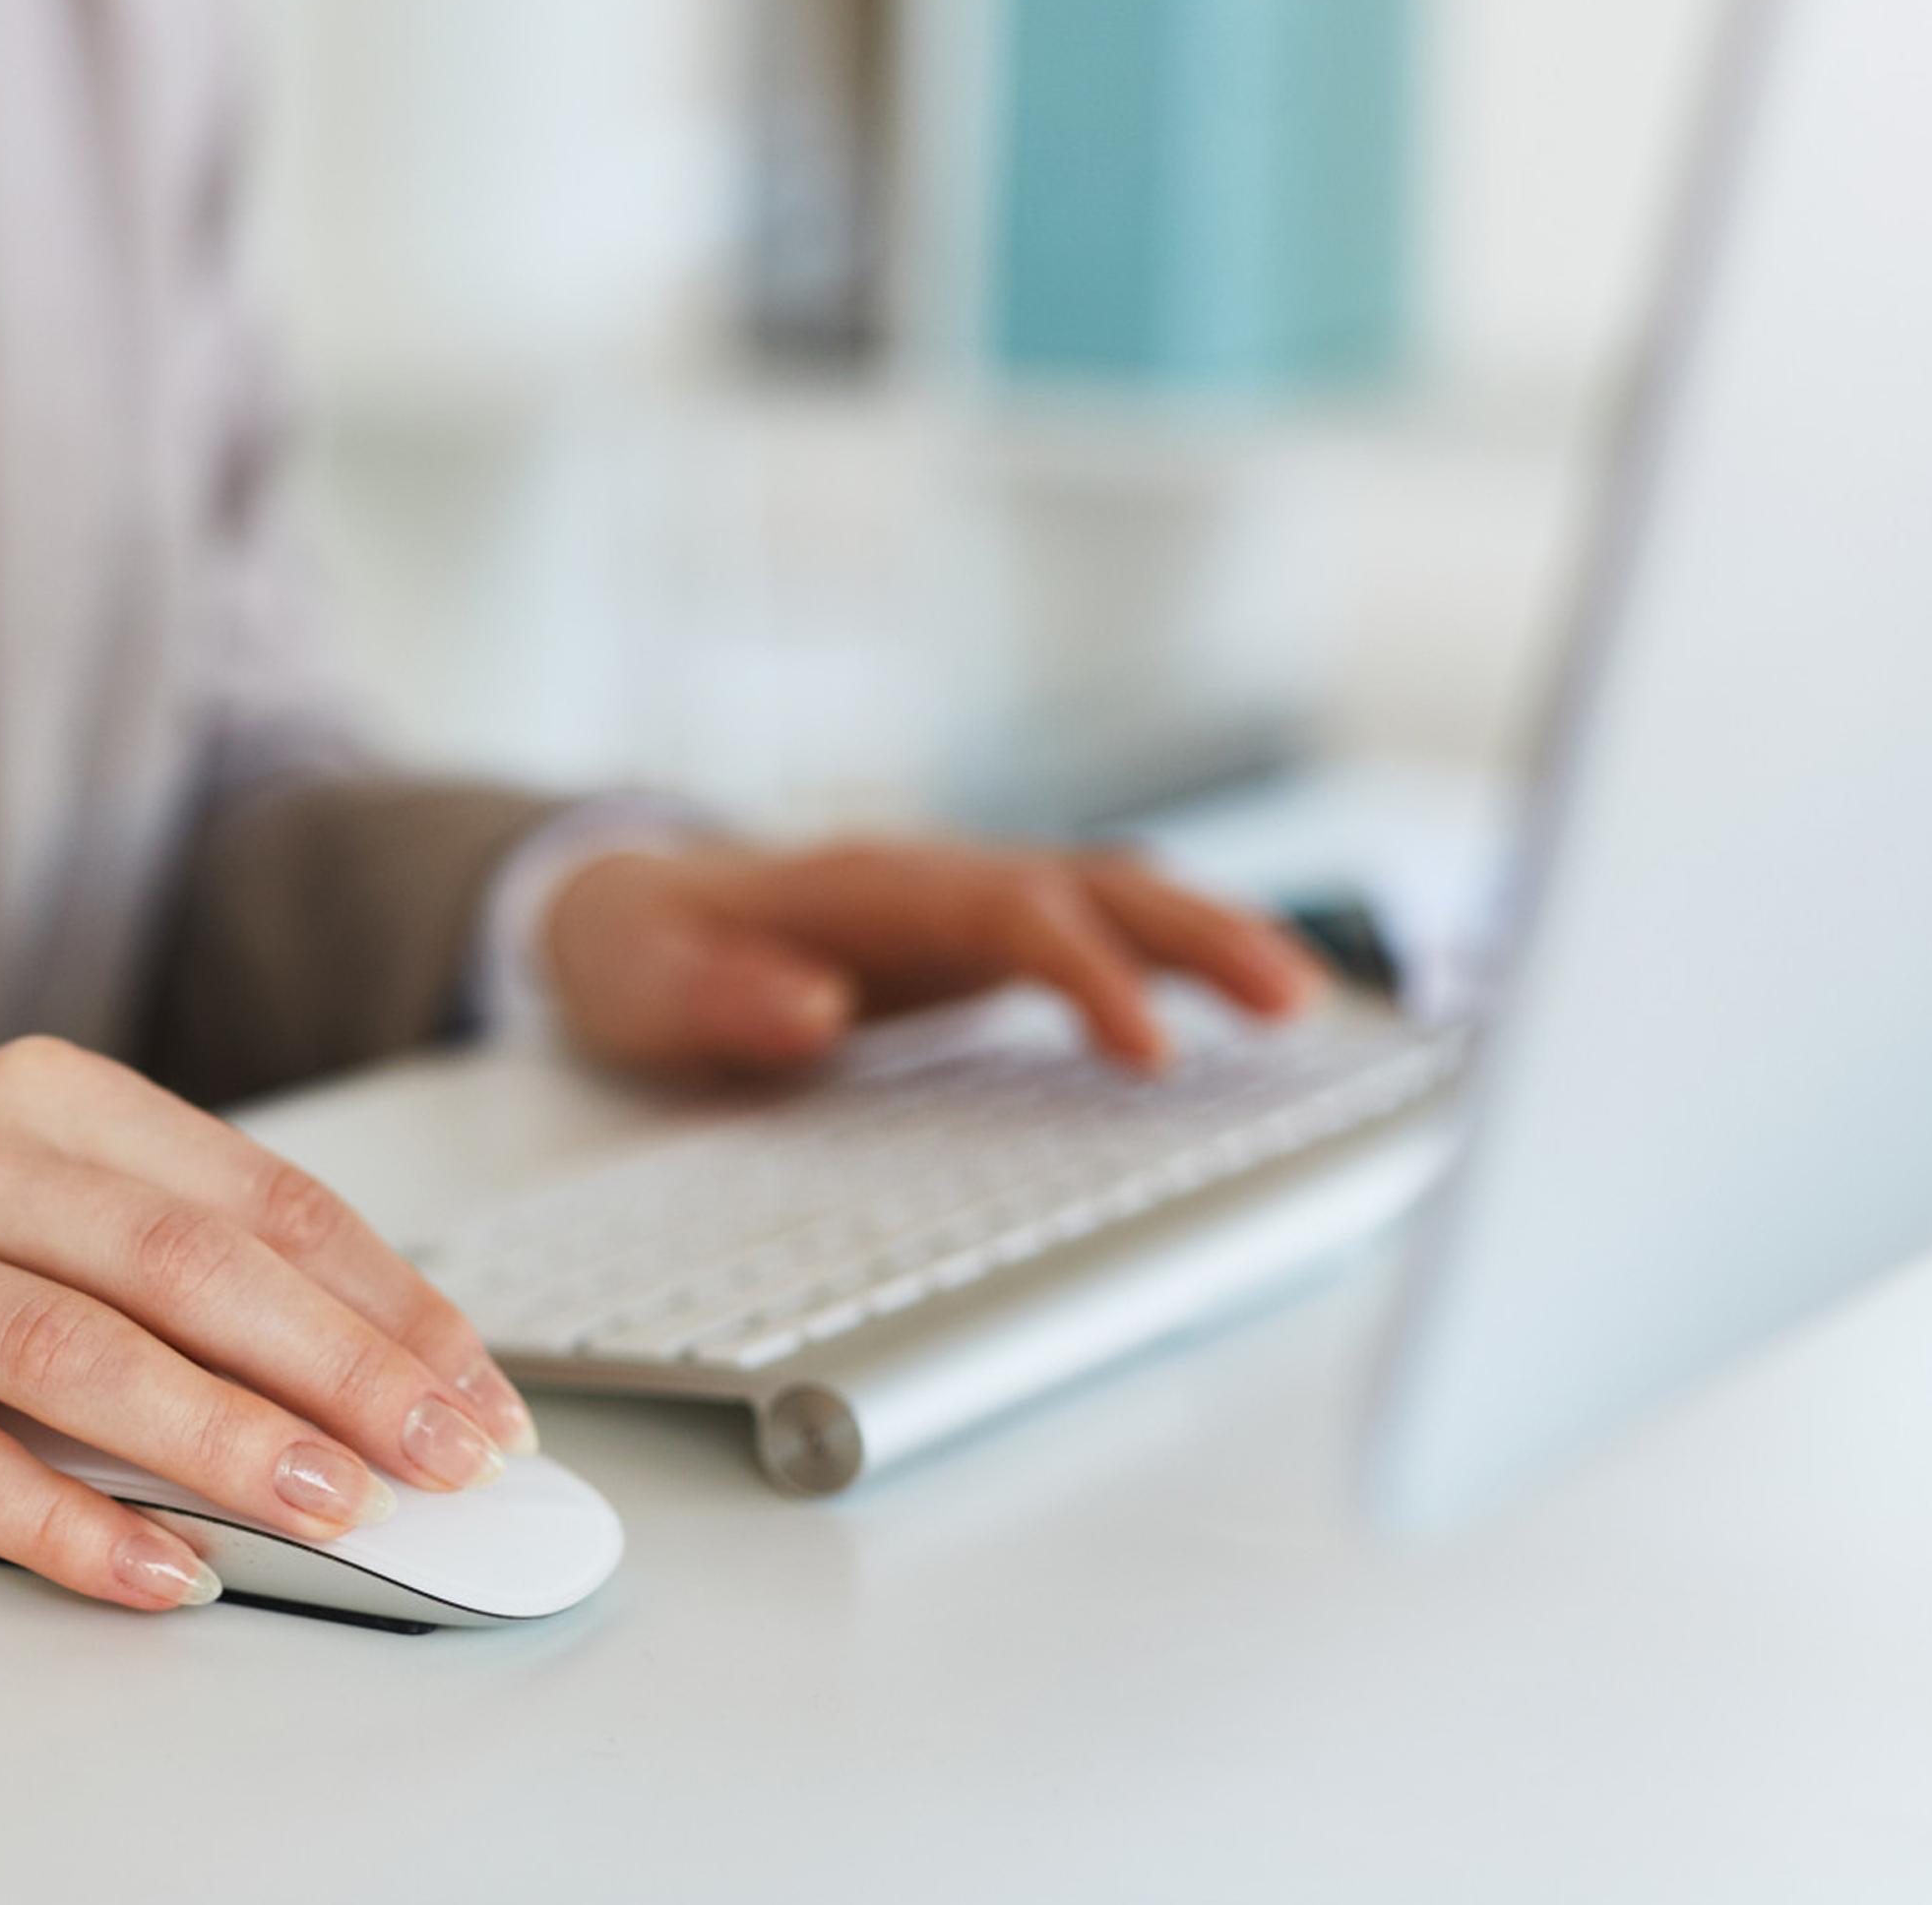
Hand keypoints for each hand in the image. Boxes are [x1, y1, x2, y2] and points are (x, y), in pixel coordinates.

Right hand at [0, 1037, 538, 1611]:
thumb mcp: (30, 1188)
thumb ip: (174, 1258)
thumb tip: (373, 1380)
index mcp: (44, 1099)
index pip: (255, 1197)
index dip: (384, 1301)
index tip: (476, 1393)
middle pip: (183, 1265)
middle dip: (341, 1369)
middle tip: (444, 1456)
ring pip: (73, 1354)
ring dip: (222, 1440)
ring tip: (336, 1510)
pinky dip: (65, 1524)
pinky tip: (159, 1569)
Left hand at [543, 838, 1329, 1080]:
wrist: (625, 914)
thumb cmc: (638, 953)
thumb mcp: (642, 983)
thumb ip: (719, 995)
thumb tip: (815, 1007)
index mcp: (868, 886)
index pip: (1010, 915)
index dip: (1090, 974)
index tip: (1152, 1052)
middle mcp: (936, 879)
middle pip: (1092, 886)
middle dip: (1198, 938)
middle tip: (1294, 1006)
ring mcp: (966, 905)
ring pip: (1114, 900)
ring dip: (1210, 942)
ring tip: (1306, 1010)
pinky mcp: (980, 941)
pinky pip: (1099, 933)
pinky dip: (1177, 958)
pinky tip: (1247, 1008)